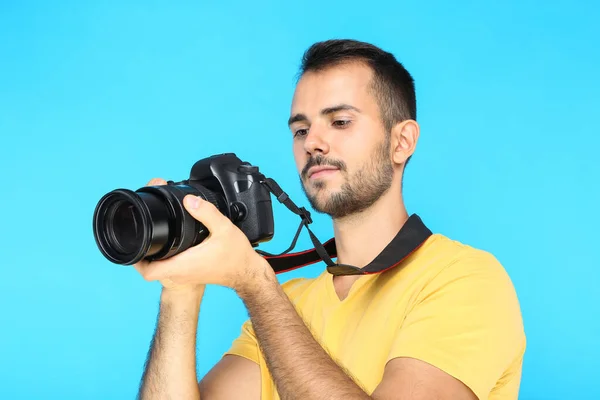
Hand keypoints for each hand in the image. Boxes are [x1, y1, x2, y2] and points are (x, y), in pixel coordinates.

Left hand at [133, 178, 270, 294]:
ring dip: (152, 256)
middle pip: (148, 269)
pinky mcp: (191, 273)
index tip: (135, 242)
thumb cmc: (237, 256)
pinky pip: (169, 268)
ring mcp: (185, 275)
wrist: (248, 273)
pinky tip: (171, 244)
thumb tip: (189, 200)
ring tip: (153, 236)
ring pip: (159, 269)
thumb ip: (206, 212)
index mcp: (184, 264)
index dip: (136, 259)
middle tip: (142, 233)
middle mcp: (181, 273)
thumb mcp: (224, 228)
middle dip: (141, 253)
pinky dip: (165, 257)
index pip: (148, 271)